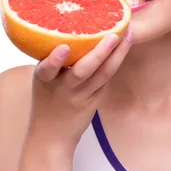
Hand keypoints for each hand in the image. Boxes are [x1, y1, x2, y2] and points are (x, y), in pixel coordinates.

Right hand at [26, 28, 132, 151]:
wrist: (51, 137)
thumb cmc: (47, 100)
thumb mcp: (44, 80)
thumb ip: (57, 62)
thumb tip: (80, 33)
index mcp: (44, 79)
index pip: (47, 69)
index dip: (55, 60)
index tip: (63, 48)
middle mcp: (63, 88)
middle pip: (83, 71)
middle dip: (99, 53)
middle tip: (113, 35)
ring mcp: (80, 96)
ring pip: (102, 75)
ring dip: (116, 55)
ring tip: (127, 37)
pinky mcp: (93, 102)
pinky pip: (105, 80)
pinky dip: (114, 63)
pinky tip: (124, 48)